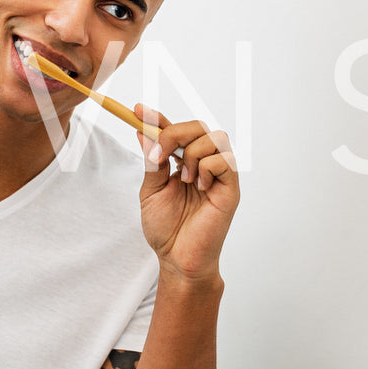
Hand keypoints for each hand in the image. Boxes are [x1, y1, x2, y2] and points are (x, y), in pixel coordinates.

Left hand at [134, 106, 239, 282]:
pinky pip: (223, 160)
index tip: (136, 110)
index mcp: (184, 162)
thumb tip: (142, 133)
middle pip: (198, 126)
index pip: (175, 131)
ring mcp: (219, 174)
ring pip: (214, 138)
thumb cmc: (167, 230)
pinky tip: (199, 187)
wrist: (177, 259)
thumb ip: (152, 161)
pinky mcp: (230, 187)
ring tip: (184, 179)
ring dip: (191, 154)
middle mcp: (204, 164)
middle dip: (174, 133)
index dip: (157, 118)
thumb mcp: (151, 191)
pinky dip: (206, 168)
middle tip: (159, 155)